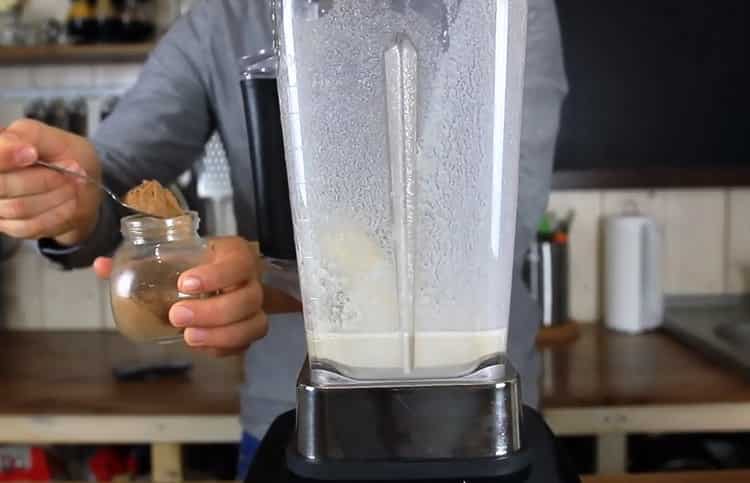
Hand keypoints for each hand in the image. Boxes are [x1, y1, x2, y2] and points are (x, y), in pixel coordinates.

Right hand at [0, 119, 101, 244]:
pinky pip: (30, 226)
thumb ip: (32, 136)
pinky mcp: (10, 226)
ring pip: (19, 207)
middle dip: (45, 179)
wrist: (83, 189)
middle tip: (73, 169)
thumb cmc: (67, 158)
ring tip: (75, 185)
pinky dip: (57, 214)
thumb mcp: (57, 139)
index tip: (32, 154)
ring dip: (56, 197)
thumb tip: (12, 144)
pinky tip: (70, 202)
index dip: (6, 157)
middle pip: (3, 186)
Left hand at [95, 236, 266, 355]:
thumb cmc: (196, 261)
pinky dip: (225, 348)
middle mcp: (251, 280)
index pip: (237, 263)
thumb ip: (139, 258)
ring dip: (221, 334)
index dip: (216, 275)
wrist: (223, 273)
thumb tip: (101, 266)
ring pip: (254, 324)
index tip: (184, 283)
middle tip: (177, 315)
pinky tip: (201, 347)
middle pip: (248, 299)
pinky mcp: (250, 327)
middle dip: (212, 311)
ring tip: (188, 337)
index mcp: (234, 254)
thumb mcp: (175, 252)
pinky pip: (247, 343)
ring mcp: (255, 306)